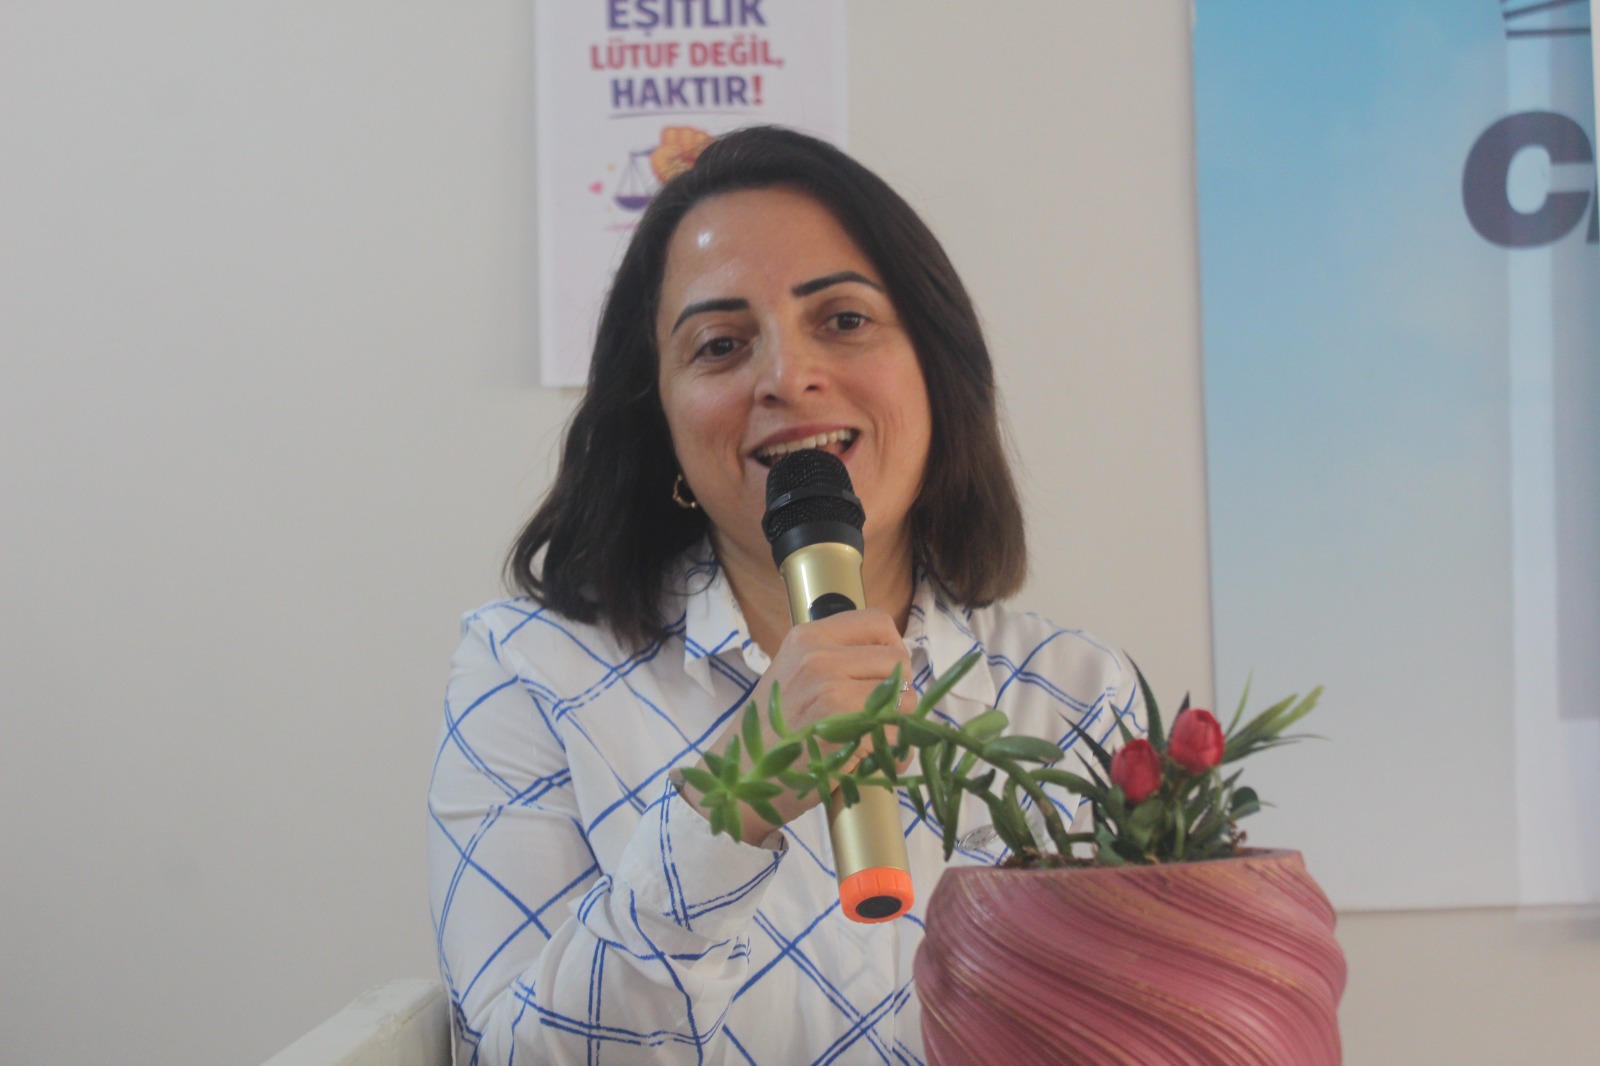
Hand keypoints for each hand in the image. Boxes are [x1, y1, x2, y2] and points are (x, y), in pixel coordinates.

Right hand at [682, 609, 911, 842]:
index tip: (883, 674)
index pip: (877, 622)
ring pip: (906, 699)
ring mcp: (832, 691)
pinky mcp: (846, 729)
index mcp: (808, 637)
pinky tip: (865, 761)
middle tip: (875, 716)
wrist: (741, 777)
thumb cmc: (770, 732)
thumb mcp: (794, 675)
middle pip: (897, 661)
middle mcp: (819, 656)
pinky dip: (892, 755)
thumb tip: (892, 660)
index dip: (890, 648)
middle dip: (897, 692)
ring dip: (898, 725)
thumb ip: (836, 659)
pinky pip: (898, 735)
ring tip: (869, 740)